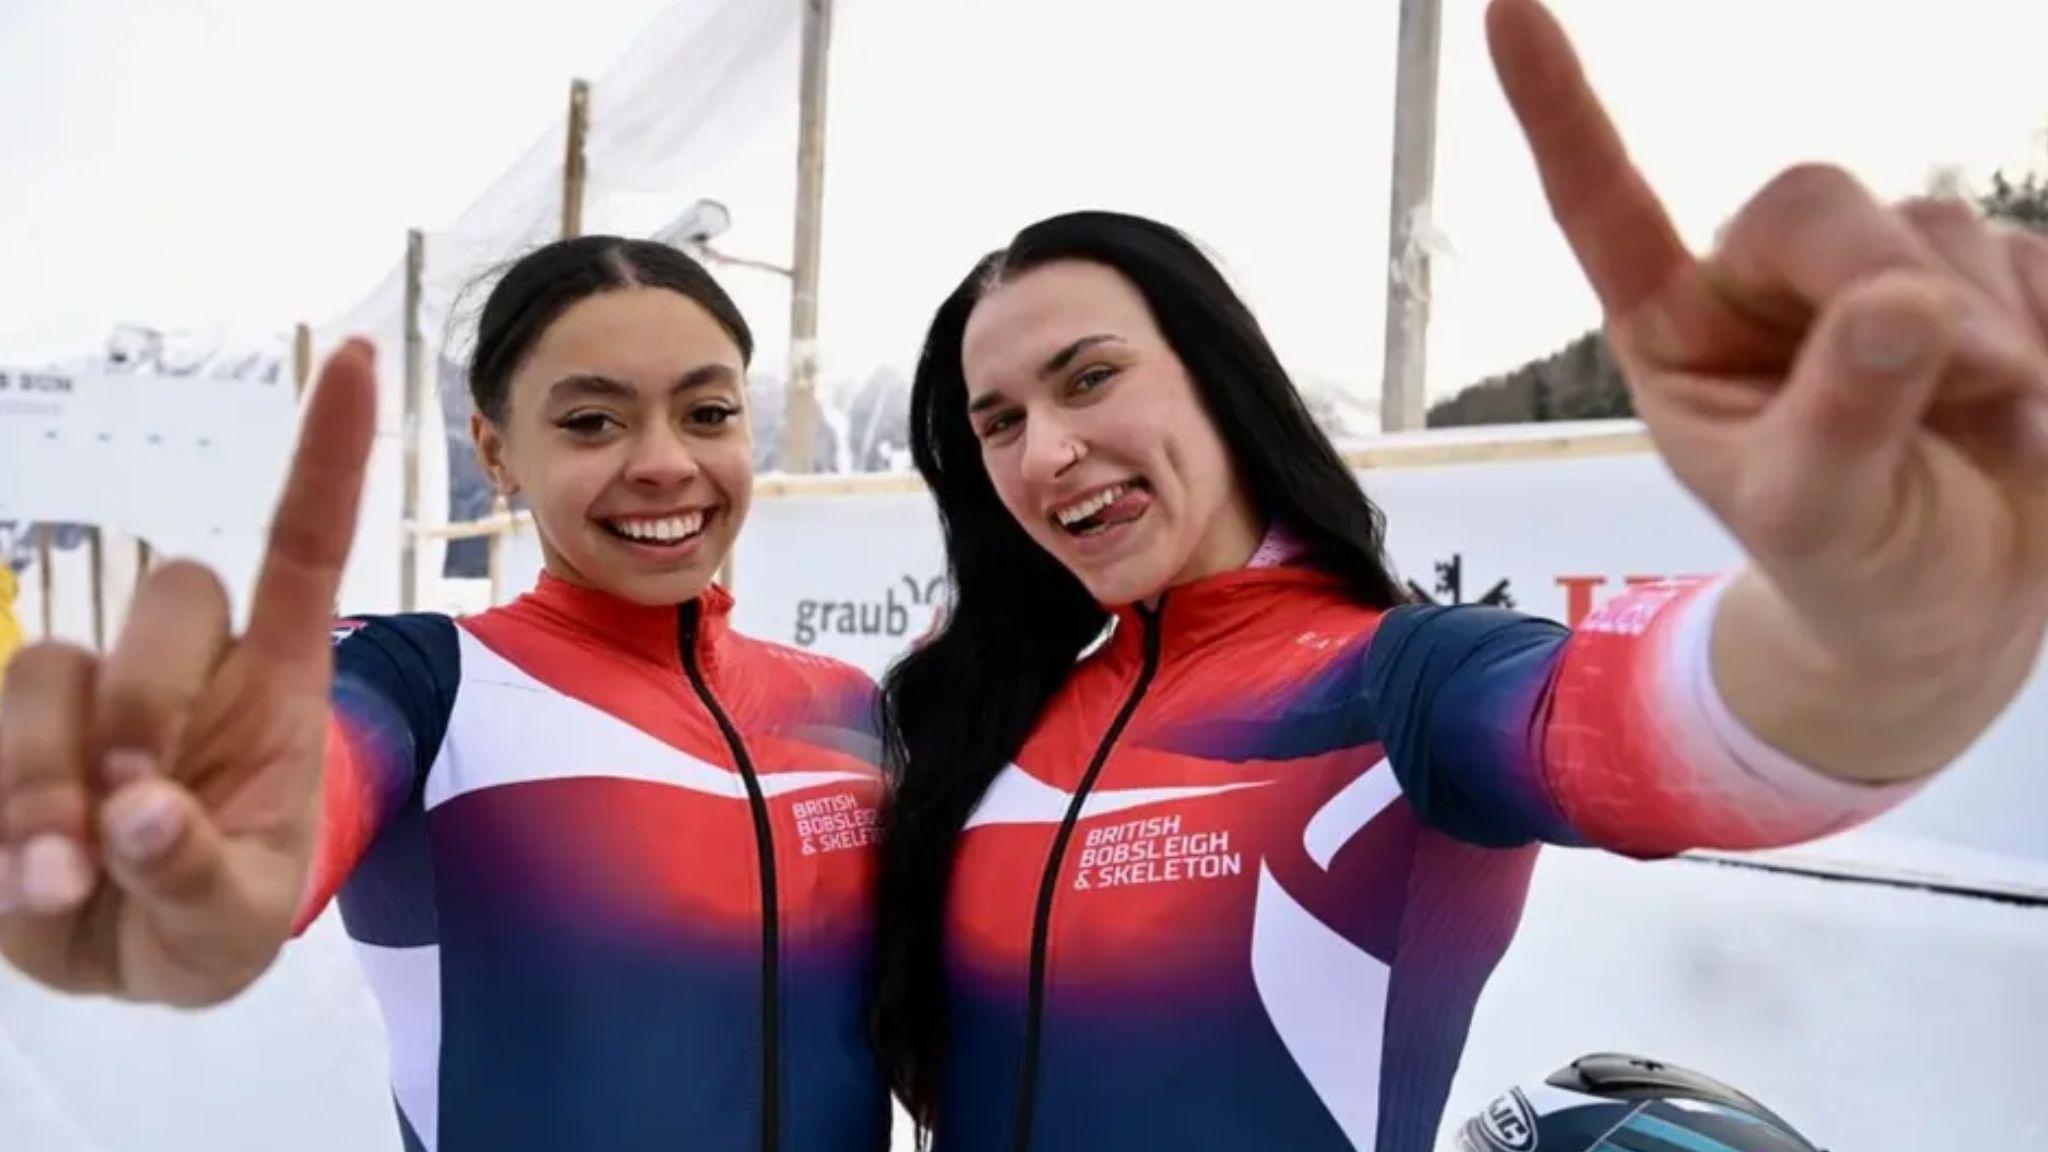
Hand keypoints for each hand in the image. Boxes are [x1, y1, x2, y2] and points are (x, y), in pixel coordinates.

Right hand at [0, 340, 376, 1005]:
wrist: (130, 961)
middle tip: (135, 821)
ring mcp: (86, 698)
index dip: (331, 456)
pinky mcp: (8, 732)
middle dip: (150, 706)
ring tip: (63, 882)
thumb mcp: (234, 926)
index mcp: (275, 687)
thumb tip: (136, 812)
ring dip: (44, 776)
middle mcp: (184, 669)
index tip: (365, 361)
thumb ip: (196, 873)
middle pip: (170, 600)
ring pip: (50, 664)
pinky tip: (17, 880)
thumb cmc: (214, 920)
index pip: (305, 547)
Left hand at [1486, 0, 2047, 686]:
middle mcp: (1764, 284)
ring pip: (1933, 223)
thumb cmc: (1855, 570)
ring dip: (1979, 331)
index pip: (1603, 208)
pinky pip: (2029, 254)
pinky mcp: (1986, 275)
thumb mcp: (1821, 522)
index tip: (1505, 12)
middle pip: (1812, 201)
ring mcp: (1875, 270)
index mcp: (1679, 334)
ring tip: (1985, 426)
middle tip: (1964, 377)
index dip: (1559, 112)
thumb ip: (1842, 420)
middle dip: (1883, 278)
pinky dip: (2043, 335)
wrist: (1963, 604)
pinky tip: (2030, 404)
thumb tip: (1898, 305)